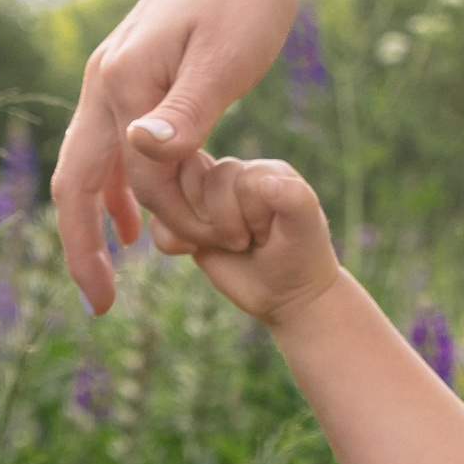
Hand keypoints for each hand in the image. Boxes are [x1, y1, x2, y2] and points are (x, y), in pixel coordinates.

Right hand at [52, 0, 302, 314]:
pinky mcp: (136, 76)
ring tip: (113, 276)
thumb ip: (187, 112)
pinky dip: (119, 190)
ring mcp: (116, 77)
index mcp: (121, 81)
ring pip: (93, 166)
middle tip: (98, 307)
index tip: (161, 273)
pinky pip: (113, 147)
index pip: (119, 179)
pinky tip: (135, 224)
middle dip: (82, 246)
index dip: (138, 230)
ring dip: (101, 222)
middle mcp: (105, 80)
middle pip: (76, 179)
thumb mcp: (228, 58)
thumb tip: (143, 154)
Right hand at [151, 151, 340, 326]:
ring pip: (173, 194)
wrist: (286, 294)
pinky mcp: (189, 221)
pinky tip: (193, 250)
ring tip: (228, 246)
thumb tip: (267, 181)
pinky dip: (169, 238)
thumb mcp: (305, 229)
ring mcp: (206, 198)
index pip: (232, 175)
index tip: (268, 233)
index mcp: (260, 169)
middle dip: (220, 222)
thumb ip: (296, 199)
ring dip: (196, 229)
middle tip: (245, 243)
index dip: (245, 212)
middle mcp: (231, 175)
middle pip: (199, 178)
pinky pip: (158, 219)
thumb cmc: (300, 259)